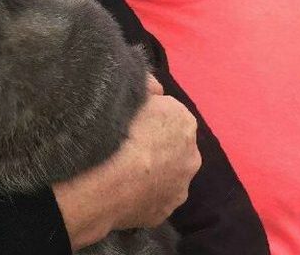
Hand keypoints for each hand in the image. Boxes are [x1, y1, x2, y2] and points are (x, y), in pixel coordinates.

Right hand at [52, 76, 199, 249]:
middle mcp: (192, 156)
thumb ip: (149, 86)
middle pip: (174, 147)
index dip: (151, 116)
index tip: (133, 120)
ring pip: (167, 175)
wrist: (107, 180)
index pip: (171, 114)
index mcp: (184, 122)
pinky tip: (123, 189)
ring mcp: (180, 188)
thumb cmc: (118, 130)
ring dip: (153, 172)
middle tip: (129, 145)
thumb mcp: (133, 92)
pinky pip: (154, 198)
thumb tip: (156, 90)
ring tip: (123, 170)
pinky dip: (143, 194)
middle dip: (158, 146)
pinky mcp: (165, 212)